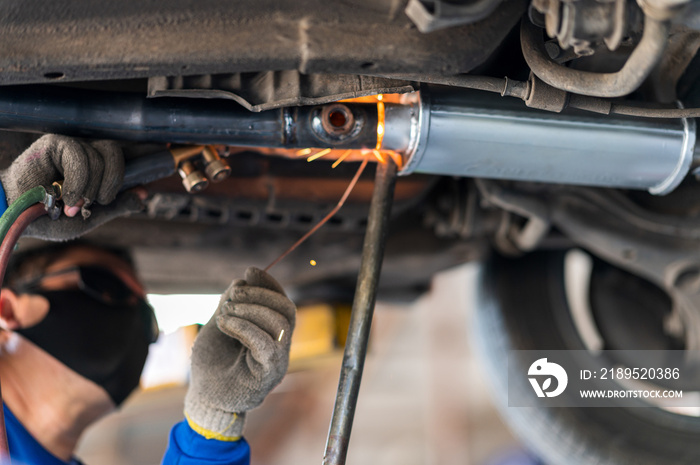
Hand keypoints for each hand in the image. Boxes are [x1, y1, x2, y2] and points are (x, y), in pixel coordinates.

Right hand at [0, 134, 142, 239]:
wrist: (17, 217)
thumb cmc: (48, 216)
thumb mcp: (91, 217)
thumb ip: (117, 205)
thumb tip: (143, 194)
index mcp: (100, 171)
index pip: (128, 154)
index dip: (146, 150)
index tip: (166, 147)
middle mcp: (89, 155)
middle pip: (119, 152)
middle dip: (115, 180)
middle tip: (98, 200)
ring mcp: (74, 147)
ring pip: (103, 156)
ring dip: (92, 187)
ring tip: (73, 203)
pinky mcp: (57, 143)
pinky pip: (82, 156)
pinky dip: (78, 181)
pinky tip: (67, 196)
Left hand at [184, 267, 295, 440]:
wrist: (204, 399)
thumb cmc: (211, 365)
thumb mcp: (220, 325)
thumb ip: (232, 303)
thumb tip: (244, 279)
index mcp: (272, 333)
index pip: (282, 303)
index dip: (270, 285)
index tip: (251, 271)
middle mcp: (281, 346)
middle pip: (286, 310)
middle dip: (260, 295)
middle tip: (233, 295)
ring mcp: (278, 361)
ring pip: (280, 324)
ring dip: (251, 310)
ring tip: (225, 313)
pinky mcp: (269, 375)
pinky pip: (267, 344)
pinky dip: (246, 327)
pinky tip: (226, 324)